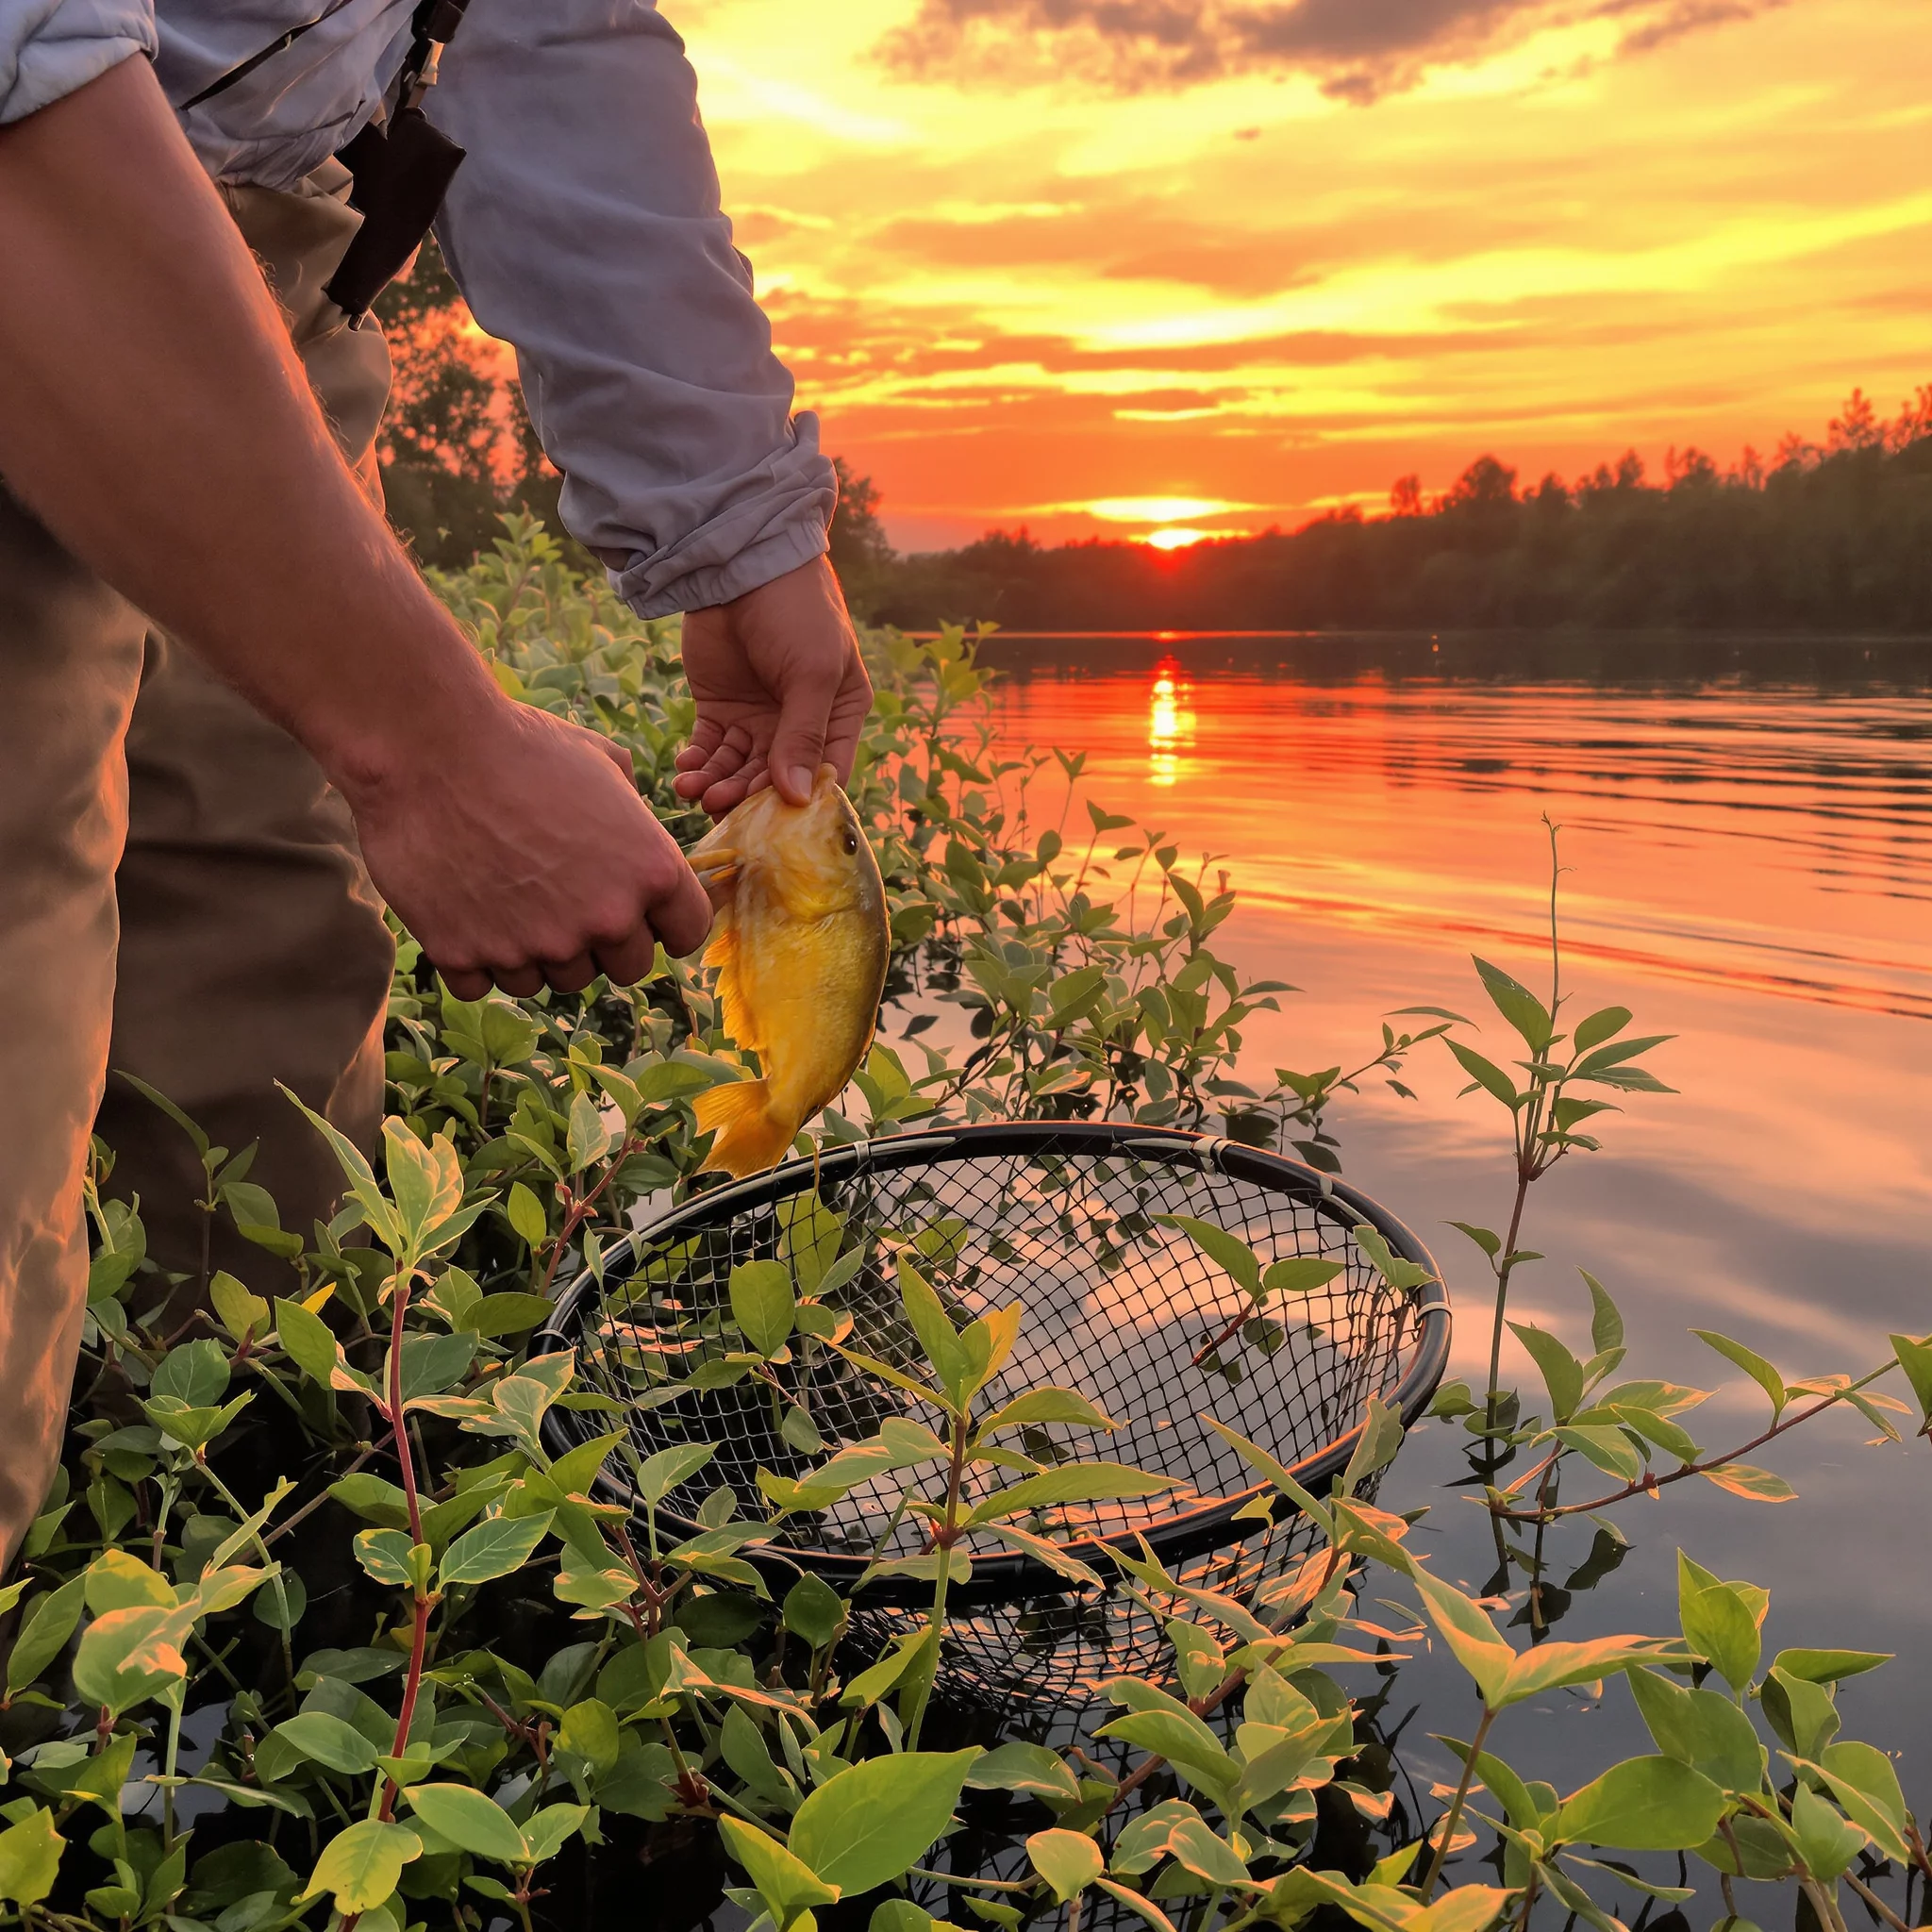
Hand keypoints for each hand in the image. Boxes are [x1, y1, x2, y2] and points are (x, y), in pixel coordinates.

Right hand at [345, 697, 712, 999]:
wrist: (426, 746)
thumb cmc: (520, 745)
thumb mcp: (604, 762)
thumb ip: (635, 814)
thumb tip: (638, 839)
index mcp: (650, 873)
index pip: (686, 933)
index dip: (665, 920)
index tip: (643, 911)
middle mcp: (602, 919)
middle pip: (624, 968)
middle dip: (602, 940)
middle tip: (566, 898)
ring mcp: (535, 945)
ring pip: (553, 981)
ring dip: (538, 950)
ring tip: (507, 892)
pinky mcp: (467, 956)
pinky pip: (484, 982)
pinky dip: (475, 954)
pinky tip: (463, 907)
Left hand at [674, 553, 871, 815]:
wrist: (739, 564)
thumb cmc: (795, 613)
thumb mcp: (811, 674)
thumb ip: (803, 737)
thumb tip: (799, 799)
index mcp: (839, 715)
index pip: (828, 773)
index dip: (805, 802)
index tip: (777, 824)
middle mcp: (800, 724)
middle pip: (776, 779)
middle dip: (748, 795)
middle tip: (719, 805)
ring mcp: (758, 719)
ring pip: (739, 769)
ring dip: (718, 784)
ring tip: (695, 788)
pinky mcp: (720, 710)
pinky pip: (710, 750)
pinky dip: (699, 763)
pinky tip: (686, 767)